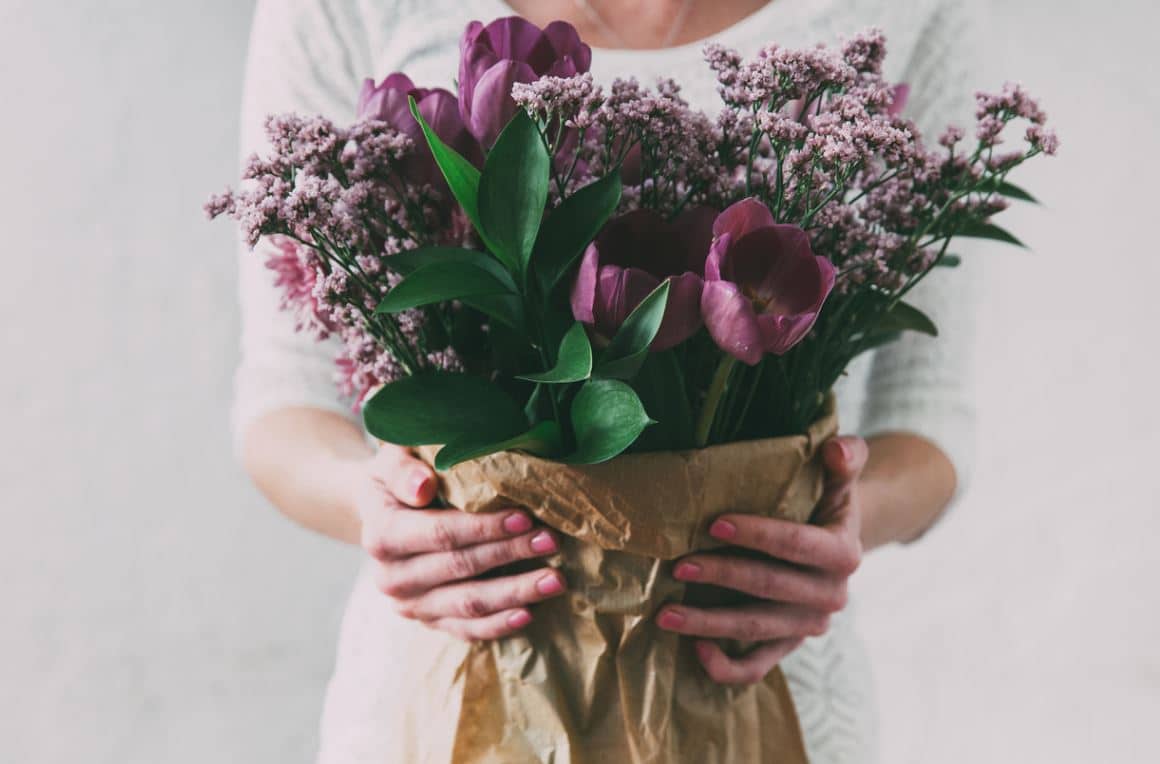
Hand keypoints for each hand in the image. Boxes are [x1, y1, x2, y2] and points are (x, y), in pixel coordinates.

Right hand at [354, 444, 566, 640]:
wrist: (382, 510)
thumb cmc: (400, 476)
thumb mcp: (393, 459)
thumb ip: (404, 471)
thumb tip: (423, 486)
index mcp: (381, 535)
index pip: (440, 534)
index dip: (483, 528)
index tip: (523, 517)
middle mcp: (391, 577)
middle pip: (461, 568)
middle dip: (510, 554)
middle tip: (551, 541)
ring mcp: (410, 604)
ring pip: (469, 604)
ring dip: (515, 593)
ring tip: (555, 580)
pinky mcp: (429, 621)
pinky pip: (466, 629)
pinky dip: (499, 624)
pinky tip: (529, 613)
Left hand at [655, 436, 868, 684]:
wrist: (835, 543)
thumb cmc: (826, 501)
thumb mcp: (841, 477)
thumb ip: (844, 458)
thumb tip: (835, 449)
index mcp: (842, 553)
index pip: (796, 545)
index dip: (757, 535)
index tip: (714, 523)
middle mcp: (830, 595)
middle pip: (768, 588)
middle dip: (721, 575)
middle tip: (677, 563)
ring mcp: (808, 625)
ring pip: (755, 629)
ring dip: (708, 623)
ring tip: (665, 613)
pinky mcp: (788, 645)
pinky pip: (758, 666)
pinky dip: (727, 667)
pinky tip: (695, 650)